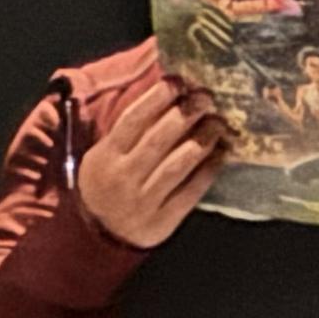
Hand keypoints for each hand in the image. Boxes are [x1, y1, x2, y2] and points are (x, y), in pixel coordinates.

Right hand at [76, 77, 229, 248]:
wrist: (97, 236)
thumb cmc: (107, 183)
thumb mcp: (104, 155)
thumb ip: (129, 129)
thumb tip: (167, 92)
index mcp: (105, 156)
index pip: (133, 119)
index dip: (157, 97)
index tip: (179, 82)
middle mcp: (122, 178)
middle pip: (158, 139)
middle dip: (186, 114)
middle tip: (206, 98)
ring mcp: (142, 202)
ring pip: (178, 164)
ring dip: (203, 139)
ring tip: (219, 123)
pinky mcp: (162, 221)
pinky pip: (190, 191)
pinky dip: (208, 170)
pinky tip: (221, 153)